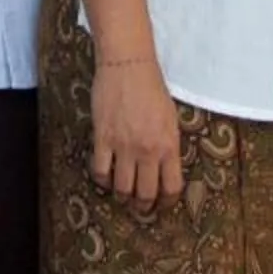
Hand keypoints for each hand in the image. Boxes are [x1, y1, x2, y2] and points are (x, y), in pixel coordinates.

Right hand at [89, 58, 182, 212]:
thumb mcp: (171, 119)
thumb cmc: (152, 89)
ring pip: (122, 188)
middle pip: (145, 194)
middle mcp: (148, 150)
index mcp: (169, 145)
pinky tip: (105, 176)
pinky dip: (102, 180)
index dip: (167, 202)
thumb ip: (169, 145)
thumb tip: (164, 169)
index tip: (162, 205)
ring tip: (122, 194)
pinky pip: (101, 171)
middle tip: (140, 207)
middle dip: (143, 206)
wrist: (128, 66)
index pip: (171, 187)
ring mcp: (124, 146)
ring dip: (122, 196)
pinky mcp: (103, 139)